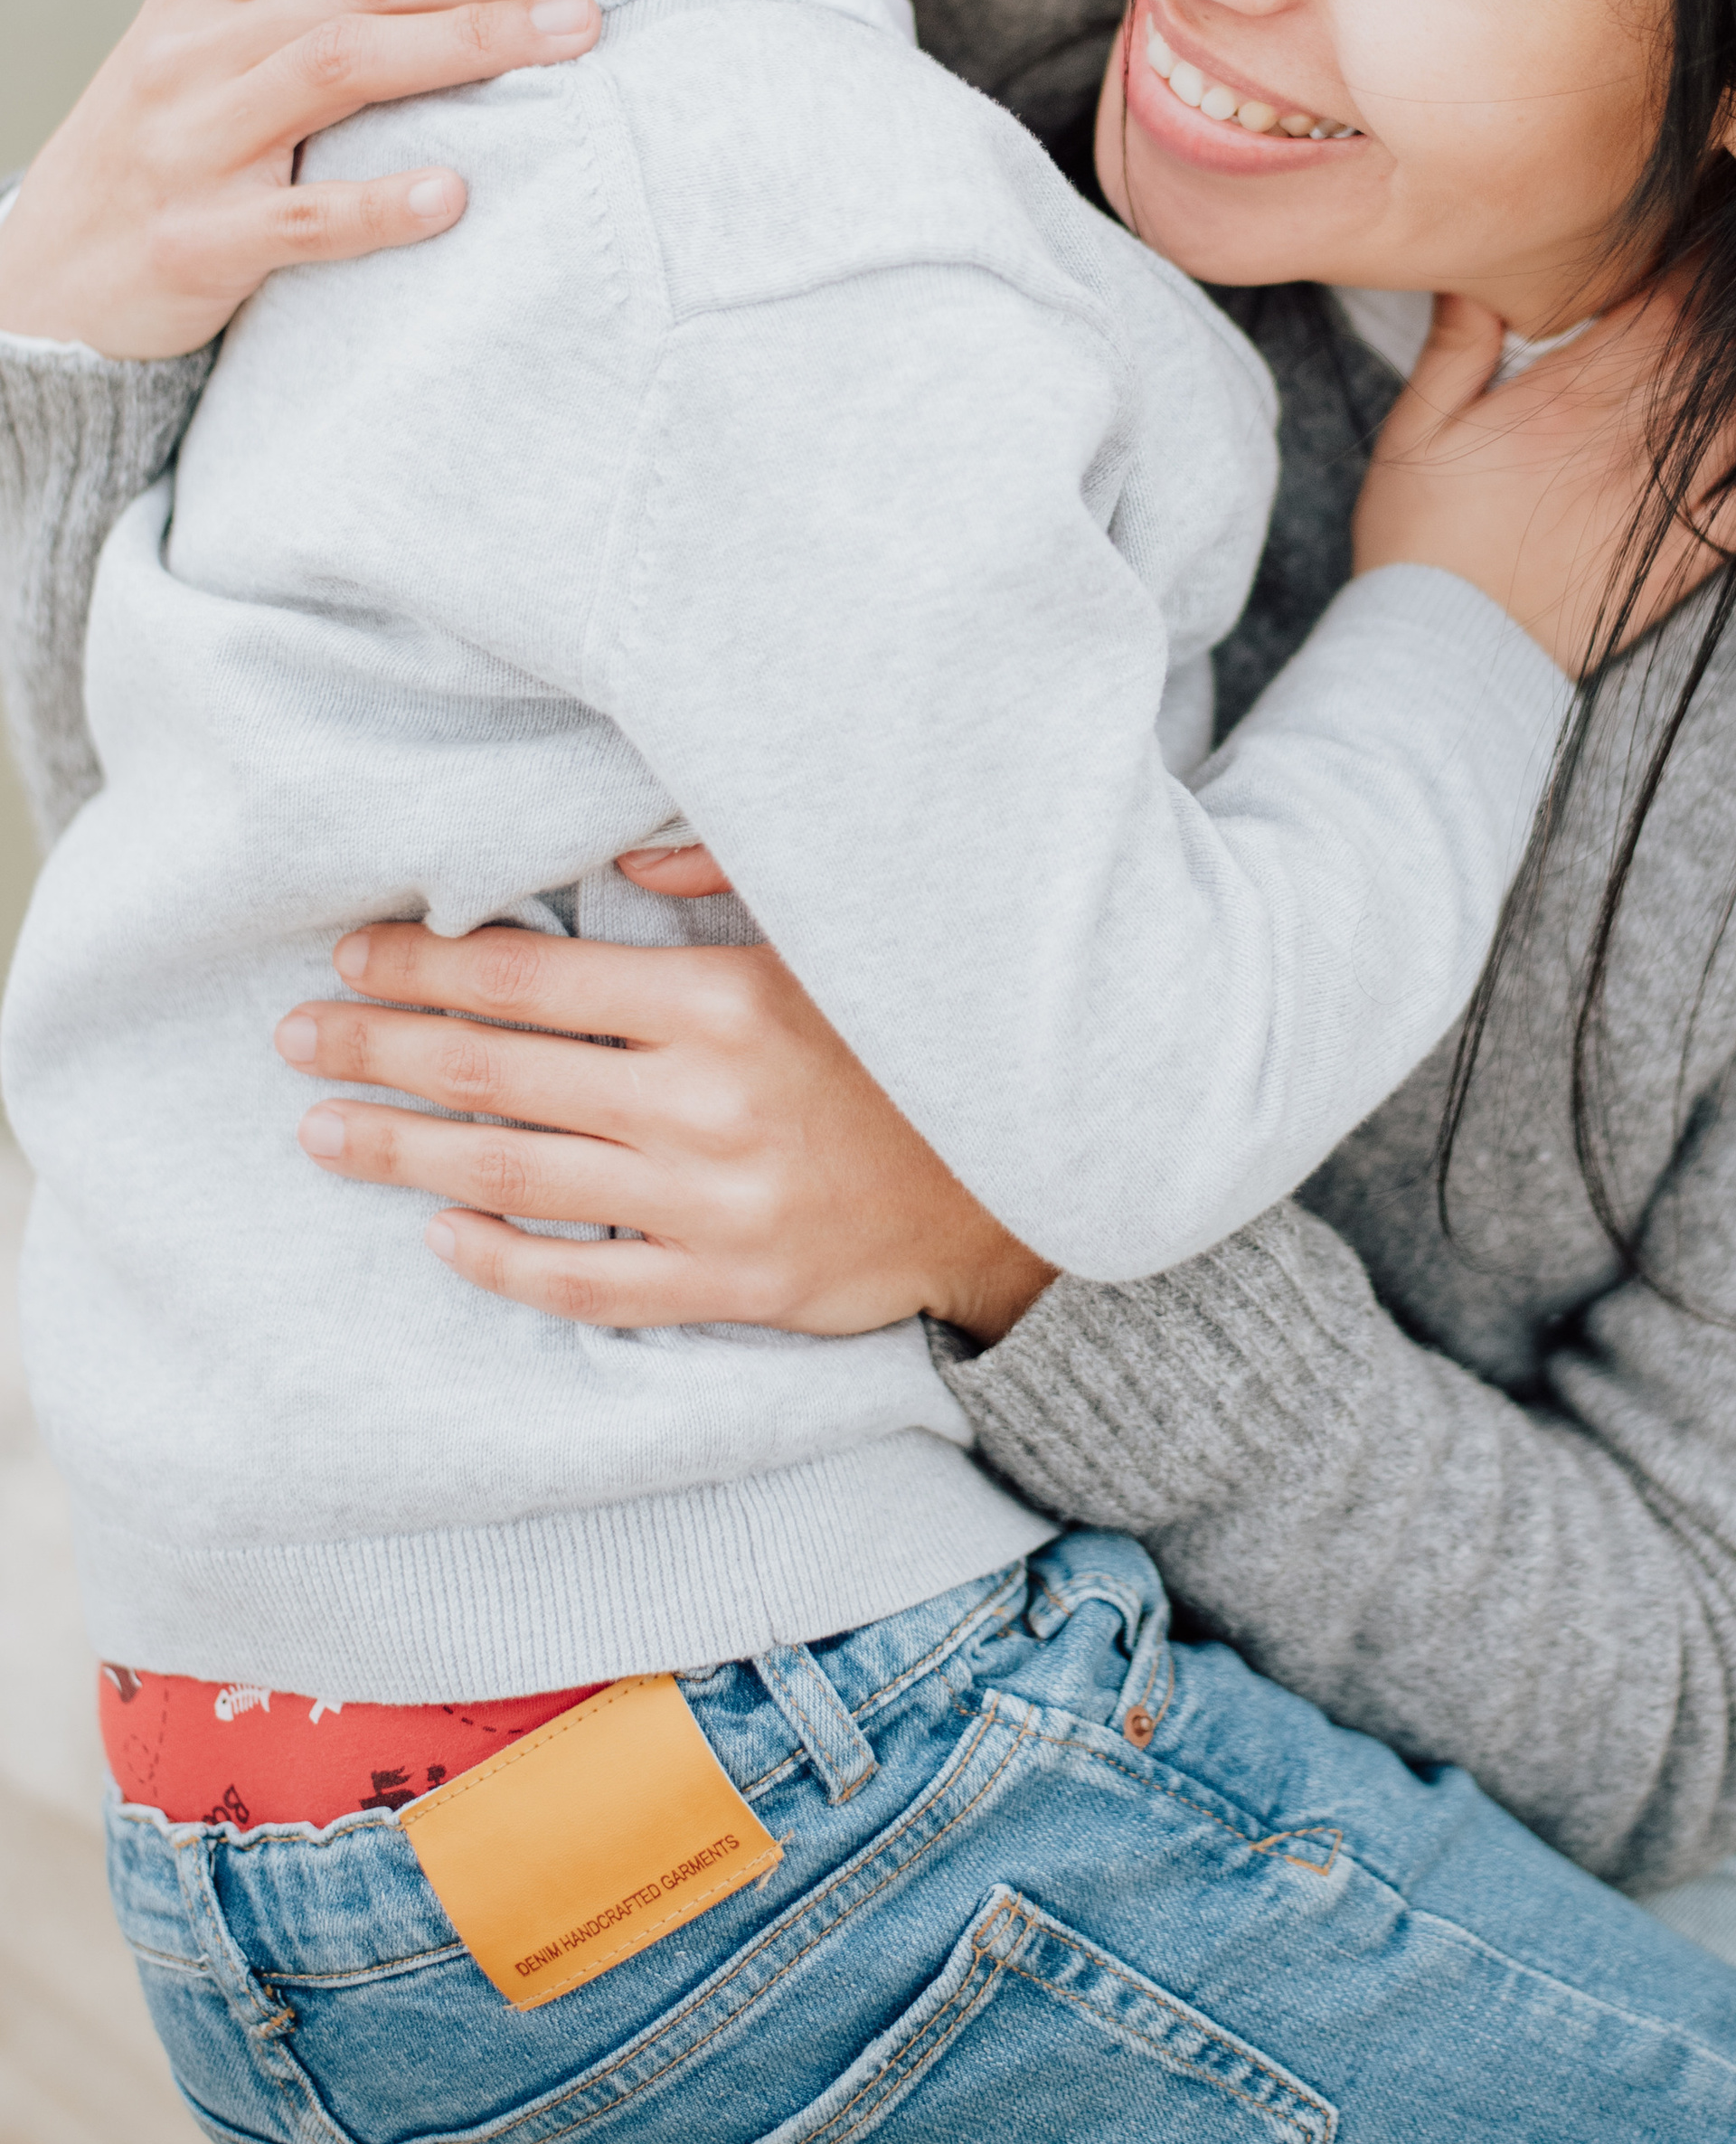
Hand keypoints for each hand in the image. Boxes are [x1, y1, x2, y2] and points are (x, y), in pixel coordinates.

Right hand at [0, 0, 649, 356]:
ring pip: (342, 66)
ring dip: (470, 44)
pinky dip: (378, 204)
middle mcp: (199, 49)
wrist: (35, 287)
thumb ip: (315, 16)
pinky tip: (455, 197)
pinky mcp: (195, 241)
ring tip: (577, 36)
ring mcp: (192, 142)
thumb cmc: (156, 170)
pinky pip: (298, 218)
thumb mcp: (216, 66)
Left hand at [279, 920, 1057, 1346]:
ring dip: (402, 1152)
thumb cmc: (917, 1039)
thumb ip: (730, 875)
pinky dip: (501, 1263)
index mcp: (722, 1001)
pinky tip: (440, 1236)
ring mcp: (710, 1205)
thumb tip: (621, 856)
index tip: (351, 953)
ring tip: (323, 1133)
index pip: (530, 977)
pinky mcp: (730, 1287)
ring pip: (512, 1180)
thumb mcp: (836, 933)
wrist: (1030, 1181)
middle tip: (297, 1036)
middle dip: (381, 1047)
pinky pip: (585, 1284)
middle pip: (496, 1073)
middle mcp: (702, 1104)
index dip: (426, 963)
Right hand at [1352, 275, 1735, 676]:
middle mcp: (1635, 444)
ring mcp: (1674, 502)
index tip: (1721, 205)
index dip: (1710, 245)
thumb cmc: (1422, 542)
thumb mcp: (1415, 431)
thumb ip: (1457, 341)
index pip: (1672, 297)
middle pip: (1728, 342)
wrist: (1449, 659)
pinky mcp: (1693, 555)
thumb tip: (1484, 266)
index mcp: (1572, 399)